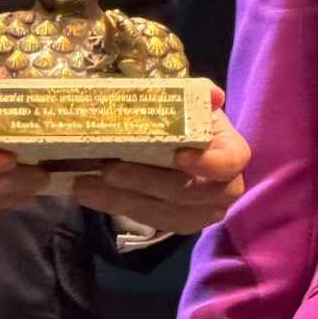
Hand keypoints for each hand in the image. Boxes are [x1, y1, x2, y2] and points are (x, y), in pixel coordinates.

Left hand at [71, 85, 247, 232]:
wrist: (189, 148)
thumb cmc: (191, 122)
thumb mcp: (194, 103)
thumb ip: (199, 95)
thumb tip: (212, 94)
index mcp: (232, 156)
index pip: (227, 164)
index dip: (206, 164)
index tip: (176, 156)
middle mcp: (223, 190)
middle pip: (185, 192)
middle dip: (144, 182)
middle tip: (107, 168)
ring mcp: (201, 212)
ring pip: (162, 212)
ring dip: (120, 199)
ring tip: (85, 184)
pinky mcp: (177, 224)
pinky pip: (147, 220)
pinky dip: (115, 205)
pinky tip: (89, 193)